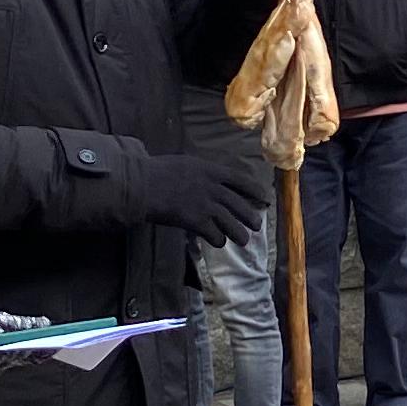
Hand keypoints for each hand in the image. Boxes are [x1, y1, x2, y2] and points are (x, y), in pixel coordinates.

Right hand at [125, 142, 268, 246]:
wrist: (142, 184)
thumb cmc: (157, 172)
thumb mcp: (186, 164)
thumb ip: (202, 173)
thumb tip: (211, 181)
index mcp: (211, 170)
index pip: (241, 181)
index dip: (256, 191)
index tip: (265, 198)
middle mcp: (213, 188)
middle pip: (241, 205)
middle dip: (251, 217)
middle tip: (256, 225)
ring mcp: (206, 205)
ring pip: (234, 224)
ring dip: (239, 234)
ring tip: (242, 239)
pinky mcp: (197, 222)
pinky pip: (216, 236)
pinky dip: (218, 240)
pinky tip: (217, 241)